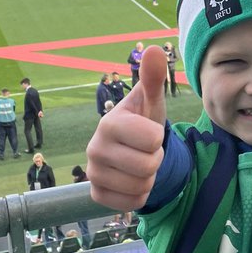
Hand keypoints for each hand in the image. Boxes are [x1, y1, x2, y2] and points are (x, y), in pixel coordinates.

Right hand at [87, 46, 166, 209]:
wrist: (130, 150)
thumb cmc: (142, 122)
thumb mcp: (151, 101)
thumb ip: (153, 78)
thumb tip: (154, 49)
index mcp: (109, 123)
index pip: (153, 139)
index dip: (158, 137)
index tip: (148, 133)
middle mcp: (94, 148)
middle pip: (149, 165)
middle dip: (155, 159)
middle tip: (144, 150)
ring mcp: (92, 173)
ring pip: (142, 186)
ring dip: (148, 177)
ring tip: (138, 163)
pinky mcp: (96, 194)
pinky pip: (132, 203)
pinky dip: (139, 195)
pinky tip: (131, 180)